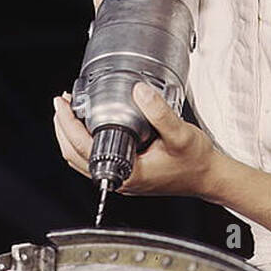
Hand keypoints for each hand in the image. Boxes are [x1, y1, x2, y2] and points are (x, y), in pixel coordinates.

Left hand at [53, 82, 222, 200]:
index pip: (82, 149)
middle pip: (73, 156)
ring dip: (70, 135)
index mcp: (127, 173)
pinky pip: (95, 160)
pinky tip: (90, 125)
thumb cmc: (197, 162)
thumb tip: (139, 91)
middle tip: (61, 103)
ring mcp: (122, 178)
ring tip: (70, 112)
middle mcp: (120, 179)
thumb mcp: (180, 133)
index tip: (62, 104)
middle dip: (62, 128)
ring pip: (81, 160)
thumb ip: (159, 112)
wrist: (209, 176)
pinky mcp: (127, 173)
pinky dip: (84, 142)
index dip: (67, 125)